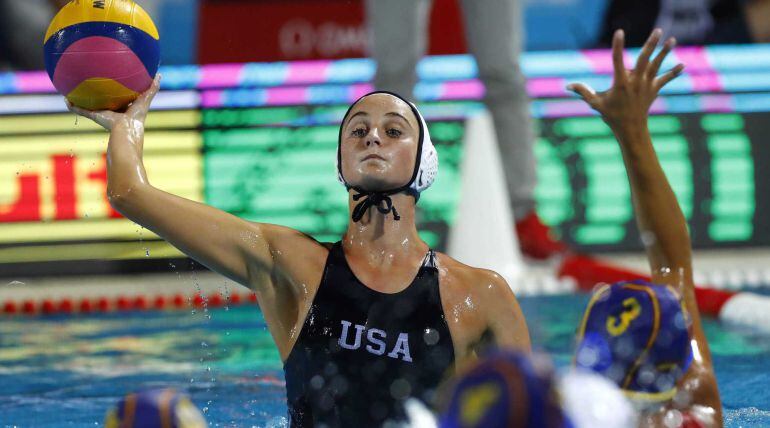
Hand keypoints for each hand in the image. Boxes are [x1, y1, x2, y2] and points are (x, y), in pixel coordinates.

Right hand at [66, 74, 160, 131]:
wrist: (125, 129)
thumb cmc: (137, 116)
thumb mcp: (146, 99)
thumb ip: (152, 88)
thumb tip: (159, 74)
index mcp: (125, 109)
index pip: (121, 98)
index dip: (117, 91)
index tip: (113, 81)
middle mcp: (113, 112)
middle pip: (104, 102)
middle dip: (98, 95)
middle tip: (90, 83)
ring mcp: (103, 115)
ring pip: (90, 107)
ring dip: (81, 100)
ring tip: (72, 91)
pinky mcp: (95, 117)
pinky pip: (81, 111)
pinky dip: (74, 107)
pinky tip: (66, 100)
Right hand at [567, 29, 683, 130]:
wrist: (631, 130)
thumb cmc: (611, 116)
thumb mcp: (595, 103)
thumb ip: (582, 92)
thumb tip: (567, 86)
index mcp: (620, 83)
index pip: (618, 60)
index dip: (618, 45)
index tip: (620, 32)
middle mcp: (635, 82)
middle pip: (644, 59)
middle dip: (651, 44)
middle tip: (658, 31)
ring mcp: (646, 86)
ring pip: (656, 66)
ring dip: (665, 53)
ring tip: (672, 40)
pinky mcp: (653, 90)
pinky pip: (664, 79)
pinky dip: (673, 72)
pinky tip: (683, 64)